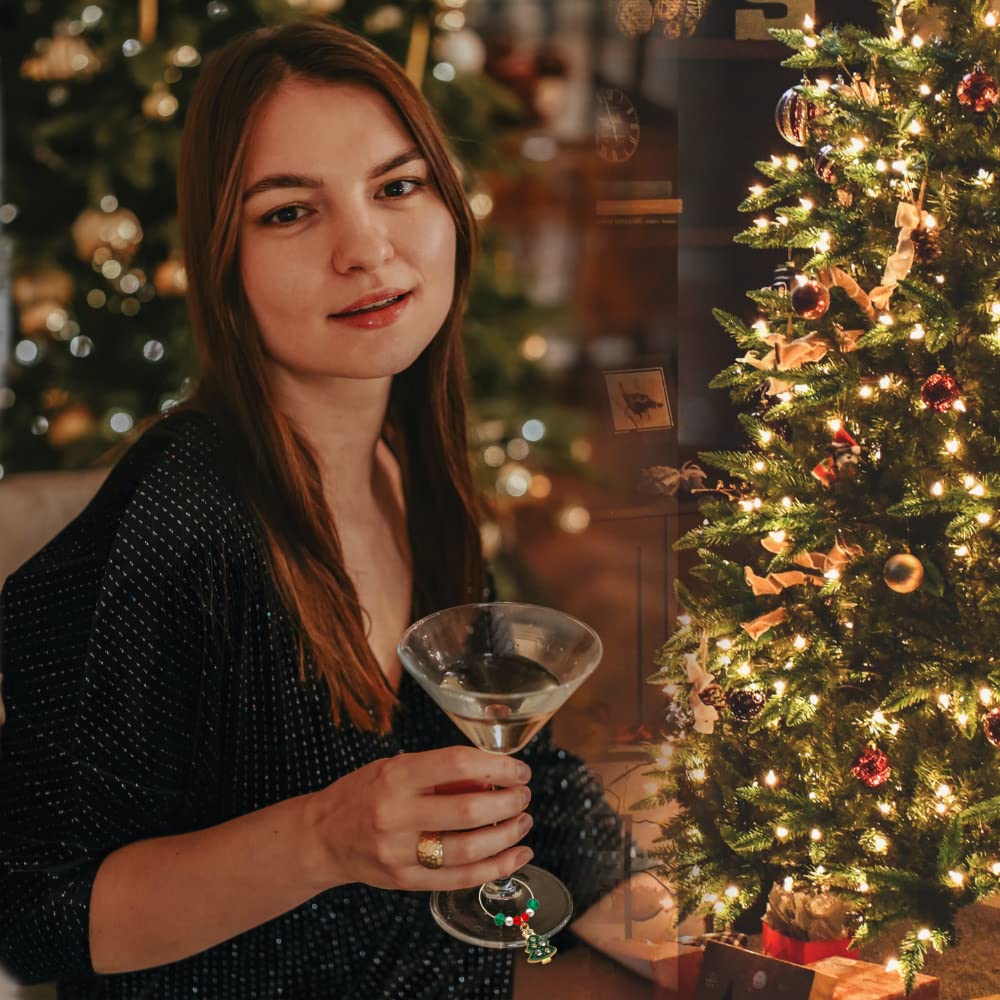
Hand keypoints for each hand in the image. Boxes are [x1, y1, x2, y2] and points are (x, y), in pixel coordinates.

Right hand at [305, 747, 533, 891]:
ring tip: (523, 821)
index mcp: (396, 777)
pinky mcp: (407, 882)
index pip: (456, 764)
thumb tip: (493, 776)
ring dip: (507, 835)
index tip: (517, 769)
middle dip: (508, 802)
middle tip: (523, 795)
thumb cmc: (363, 794)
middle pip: (469, 811)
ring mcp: (401, 853)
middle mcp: (397, 815)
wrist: (322, 837)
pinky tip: (517, 855)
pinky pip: (461, 879)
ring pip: (470, 849)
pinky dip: (496, 868)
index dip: (496, 766)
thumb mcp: (396, 768)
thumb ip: (441, 772)